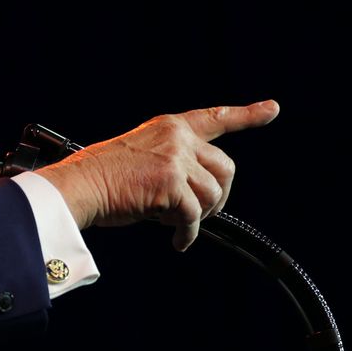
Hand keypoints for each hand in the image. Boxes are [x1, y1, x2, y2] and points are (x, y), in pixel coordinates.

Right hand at [36, 100, 278, 250]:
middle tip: (206, 212)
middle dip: (221, 194)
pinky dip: (188, 233)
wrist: (79, 186)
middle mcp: (178, 138)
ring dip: (201, 216)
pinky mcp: (172, 185)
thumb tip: (196, 195)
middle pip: (226, 168)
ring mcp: (177, 160)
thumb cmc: (101, 177)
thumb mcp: (142, 155)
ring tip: (178, 225)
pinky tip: (178, 241)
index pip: (216, 117)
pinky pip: (194, 216)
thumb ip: (172, 162)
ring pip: (213, 195)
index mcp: (170, 127)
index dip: (248, 115)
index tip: (272, 109)